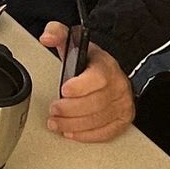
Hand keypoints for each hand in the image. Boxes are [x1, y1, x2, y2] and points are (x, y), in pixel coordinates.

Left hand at [40, 23, 135, 142]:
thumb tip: (47, 37)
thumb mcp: (73, 41)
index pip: (98, 78)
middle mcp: (118, 86)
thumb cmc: (90, 61)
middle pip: (95, 103)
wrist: (109, 72)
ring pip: (98, 120)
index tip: (64, 90)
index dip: (80, 86)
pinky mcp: (122, 120)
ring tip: (56, 123)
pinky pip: (105, 133)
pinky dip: (86, 135)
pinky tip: (71, 132)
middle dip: (70, 110)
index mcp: (106, 66)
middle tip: (53, 110)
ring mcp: (122, 104)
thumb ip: (57, 33)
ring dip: (73, 125)